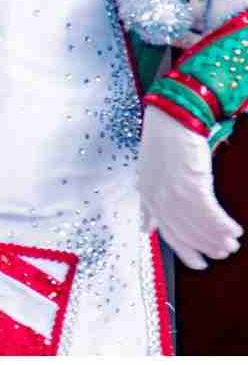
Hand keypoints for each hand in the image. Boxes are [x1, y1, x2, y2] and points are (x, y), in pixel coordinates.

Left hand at [138, 106, 242, 268]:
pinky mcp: (189, 183)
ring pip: (197, 224)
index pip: (166, 232)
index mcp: (148, 196)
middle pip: (184, 231)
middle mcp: (157, 196)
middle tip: (223, 252)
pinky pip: (209, 213)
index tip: (199, 263)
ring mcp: (172, 191)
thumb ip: (149, 204)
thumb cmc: (164, 144)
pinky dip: (222, 224)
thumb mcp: (149, 176)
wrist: (172, 118)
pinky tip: (235, 230)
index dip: (184, 250)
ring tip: (231, 243)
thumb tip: (145, 229)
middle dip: (204, 245)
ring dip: (217, 237)